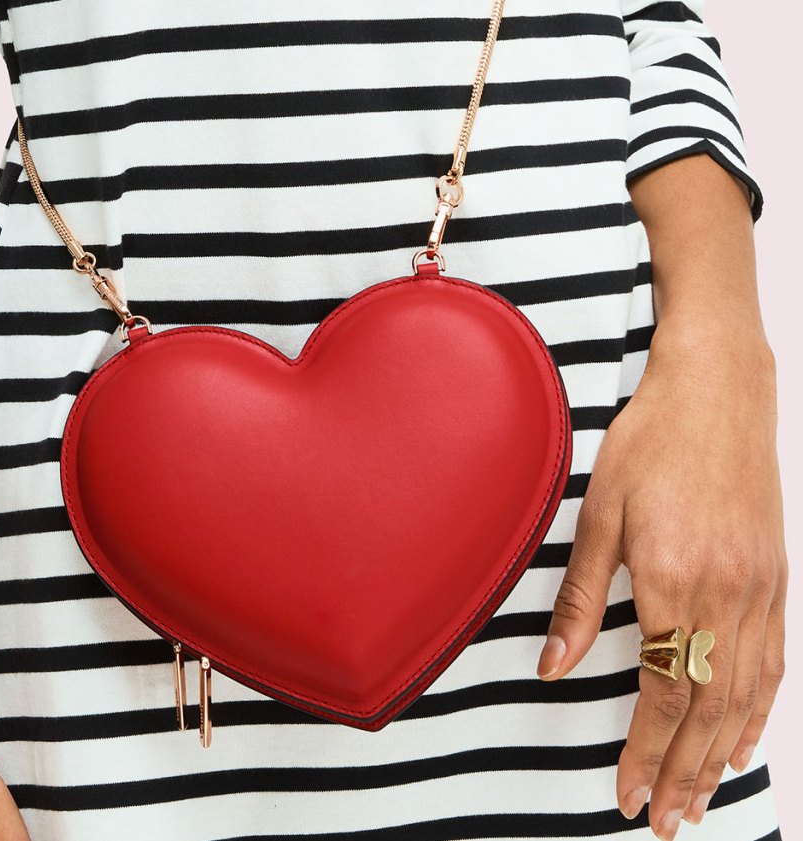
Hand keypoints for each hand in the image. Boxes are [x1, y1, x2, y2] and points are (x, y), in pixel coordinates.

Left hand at [536, 327, 786, 839]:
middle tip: (664, 822)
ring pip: (745, 696)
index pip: (661, 693)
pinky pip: (772, 662)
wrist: (717, 391)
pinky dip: (758, 711)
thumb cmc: (651, 446)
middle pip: (708, 710)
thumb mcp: (599, 518)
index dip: (644, 752)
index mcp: (675, 583)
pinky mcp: (777, 578)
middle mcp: (728, 597)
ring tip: (700, 800)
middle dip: (681, 773)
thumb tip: (550, 668)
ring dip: (719, 756)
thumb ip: (578, 600)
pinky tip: (743, 740)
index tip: (627, 794)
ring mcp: (761, 590)